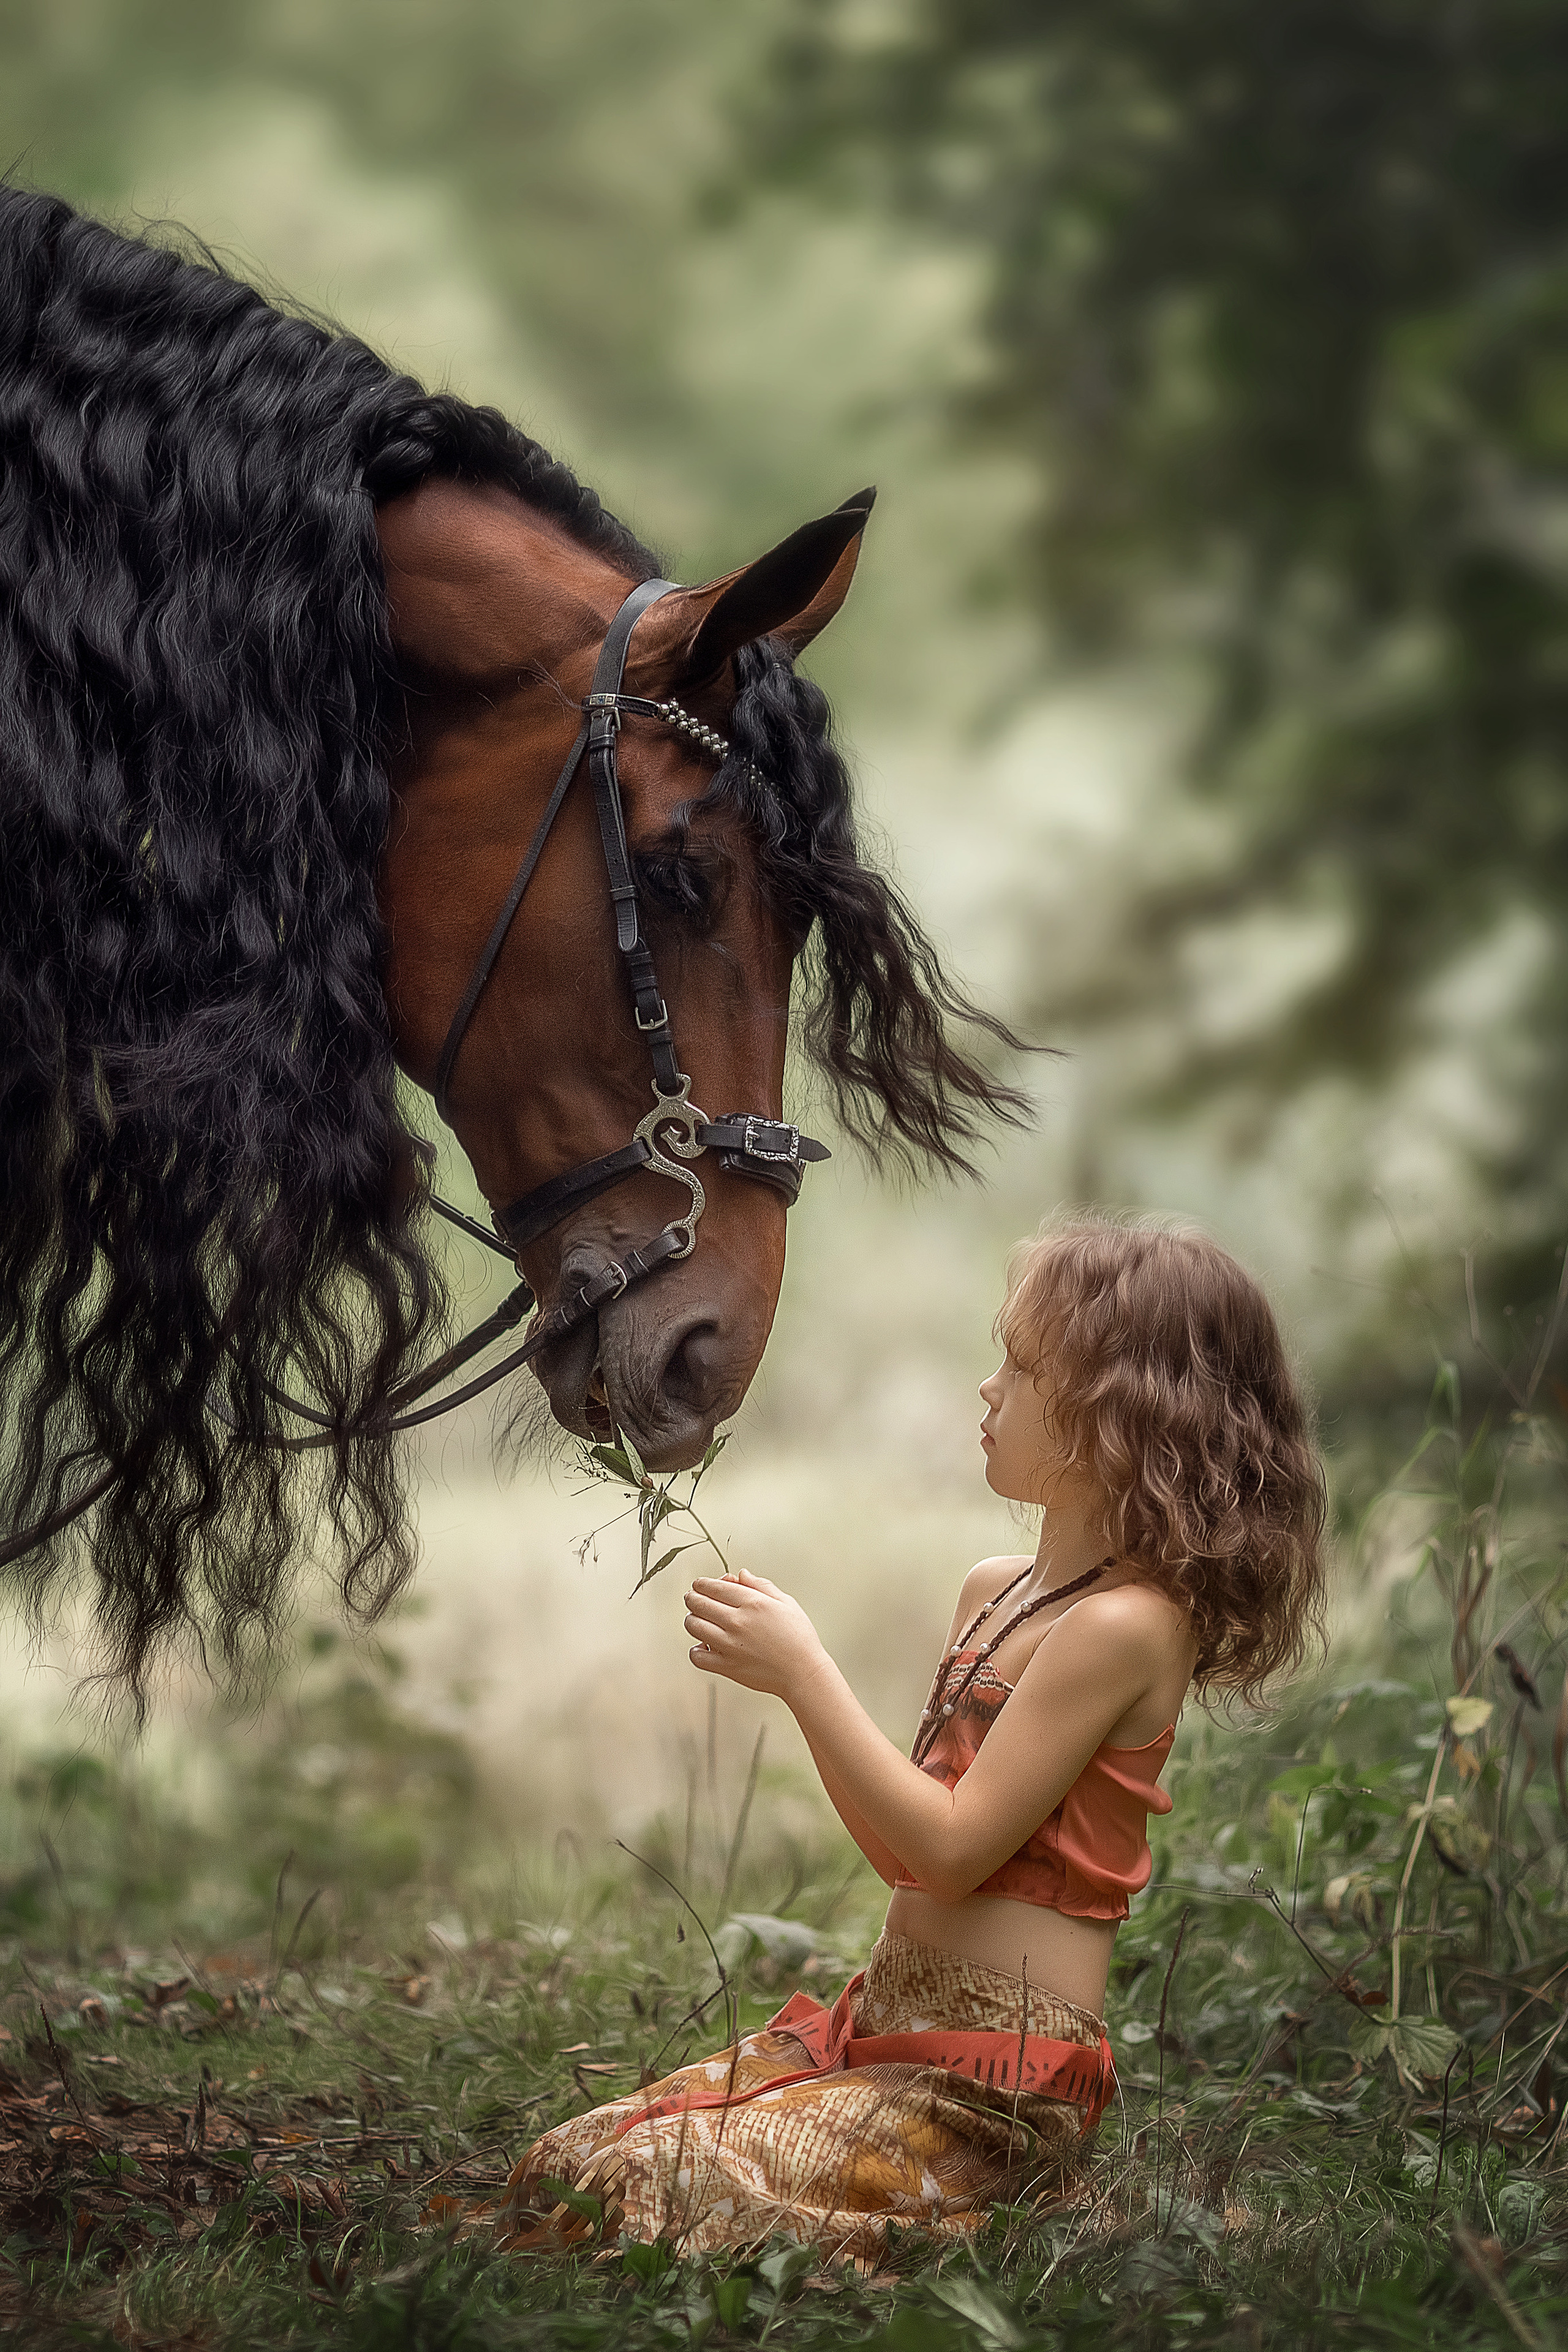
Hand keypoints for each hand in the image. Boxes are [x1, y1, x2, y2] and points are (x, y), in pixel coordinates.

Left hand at [684, 1570, 828, 1699]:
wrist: (803, 1673)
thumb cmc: (799, 1639)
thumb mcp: (786, 1603)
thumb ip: (761, 1586)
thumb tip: (741, 1575)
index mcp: (752, 1603)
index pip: (715, 1587)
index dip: (702, 1584)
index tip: (699, 1585)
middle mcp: (738, 1622)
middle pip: (699, 1603)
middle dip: (692, 1597)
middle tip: (692, 1598)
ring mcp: (729, 1645)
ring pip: (693, 1626)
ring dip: (691, 1619)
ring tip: (697, 1619)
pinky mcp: (726, 1666)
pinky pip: (697, 1656)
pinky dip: (696, 1649)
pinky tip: (704, 1645)